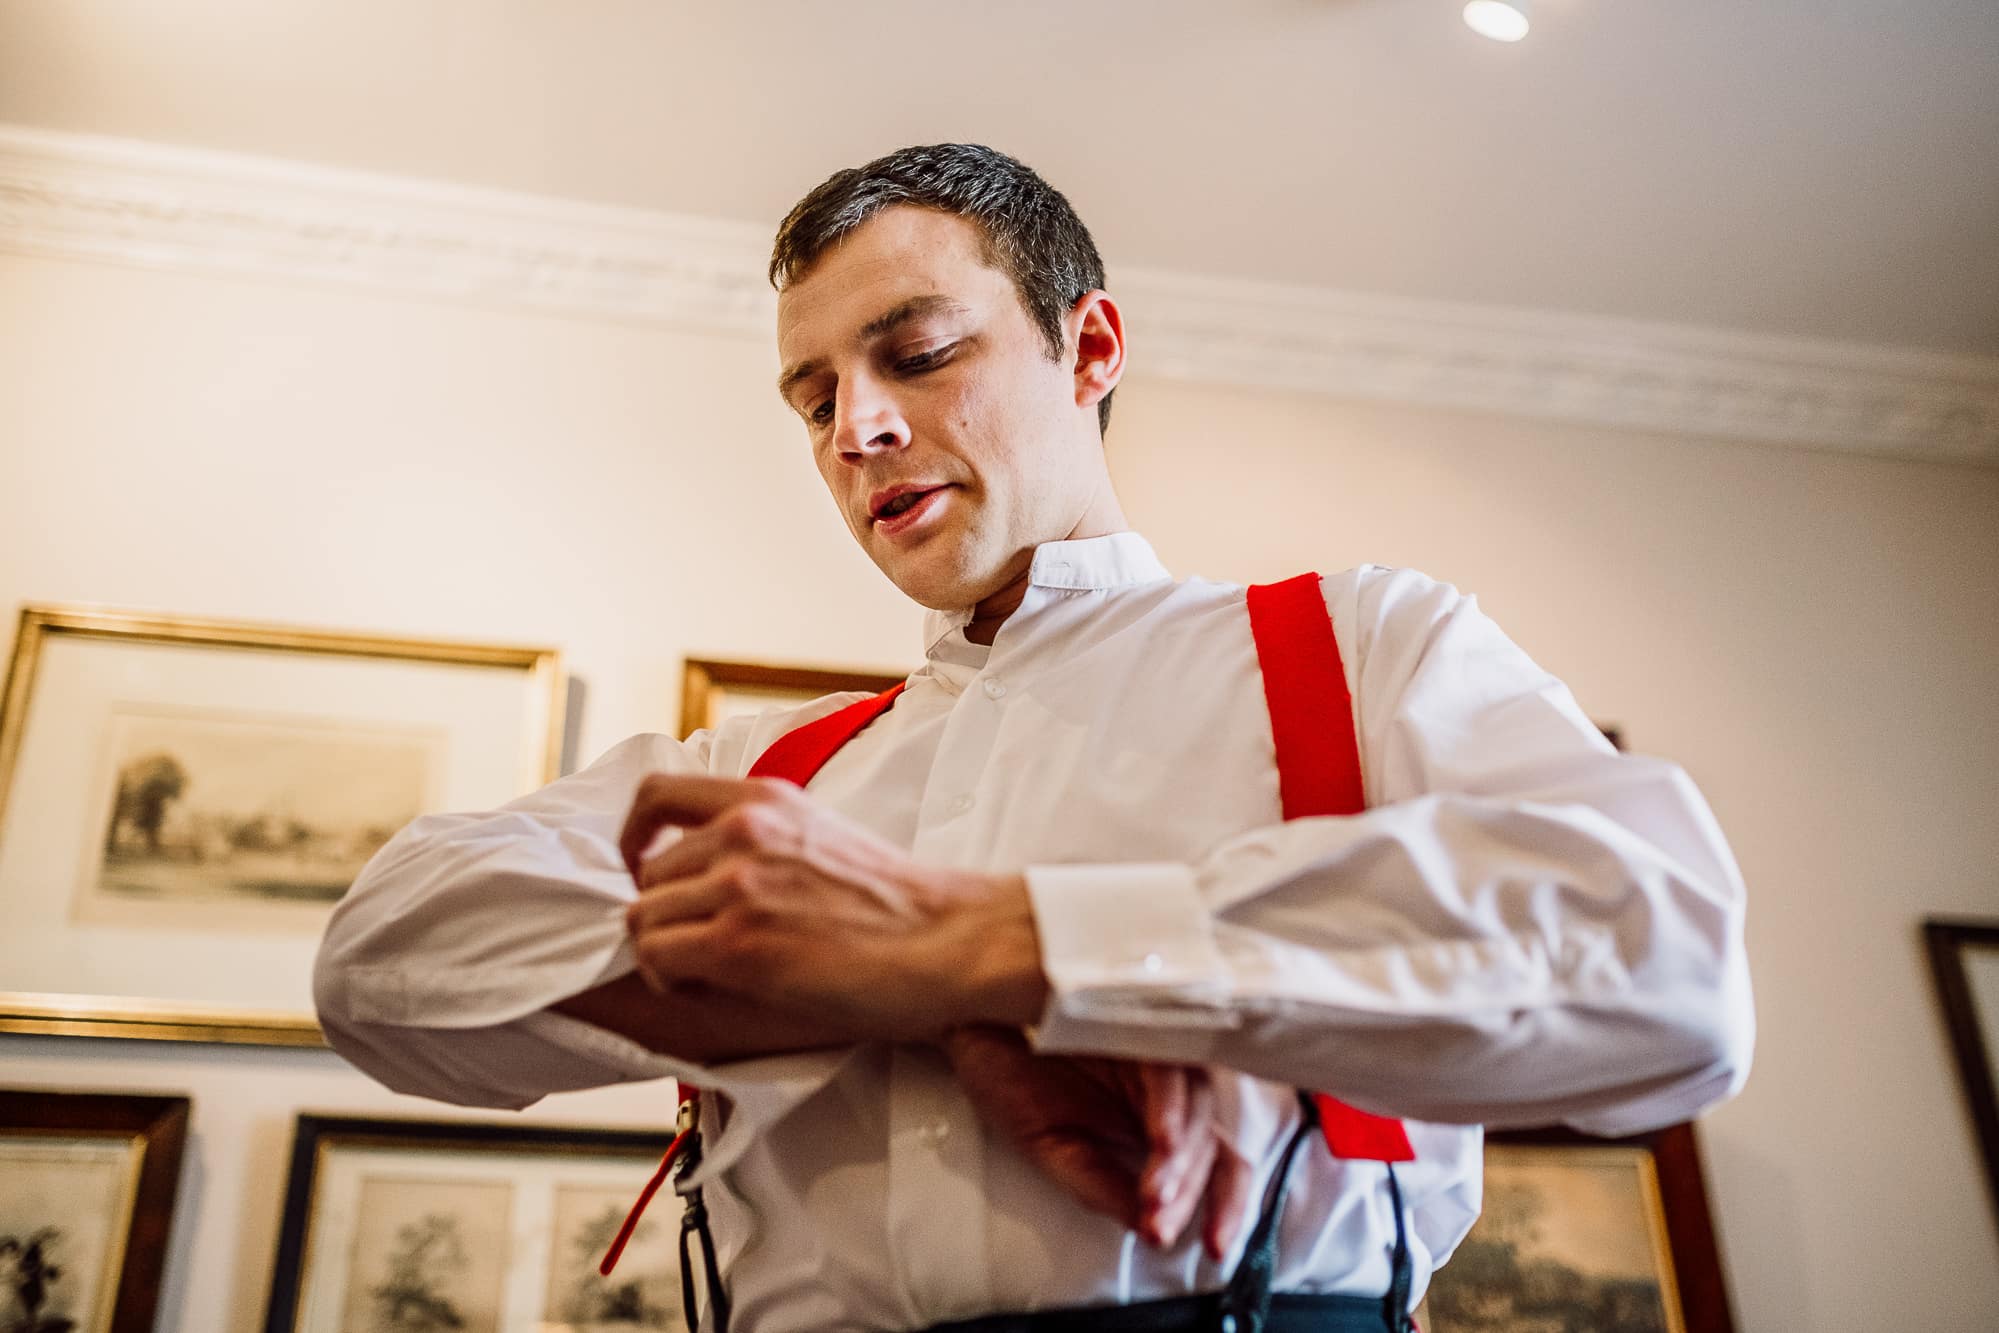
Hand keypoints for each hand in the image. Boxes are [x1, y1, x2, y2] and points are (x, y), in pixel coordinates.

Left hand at [619, 775, 1046, 1040]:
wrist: (951, 940)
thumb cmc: (899, 906)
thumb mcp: (823, 836)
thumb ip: (765, 837)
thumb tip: (707, 866)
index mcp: (765, 796)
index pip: (656, 794)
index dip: (634, 838)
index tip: (643, 870)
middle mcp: (744, 828)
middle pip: (647, 874)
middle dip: (663, 914)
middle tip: (698, 946)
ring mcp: (738, 883)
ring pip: (642, 918)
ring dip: (665, 952)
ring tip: (708, 972)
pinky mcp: (738, 940)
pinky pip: (657, 958)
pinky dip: (670, 979)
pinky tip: (710, 988)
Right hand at [943, 1025, 1251, 1258]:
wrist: (964, 1021)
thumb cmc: (1007, 1074)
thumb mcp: (1051, 1149)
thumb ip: (1101, 1186)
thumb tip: (1150, 1232)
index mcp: (1152, 1115)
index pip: (1213, 1163)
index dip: (1224, 1205)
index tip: (1214, 1250)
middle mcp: (1164, 1084)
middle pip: (1212, 1141)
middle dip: (1189, 1192)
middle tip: (1157, 1225)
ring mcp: (1153, 1050)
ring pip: (1199, 1106)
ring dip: (1181, 1157)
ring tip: (1153, 1195)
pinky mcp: (1136, 1021)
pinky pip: (1169, 1066)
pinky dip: (1168, 1106)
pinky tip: (1158, 1140)